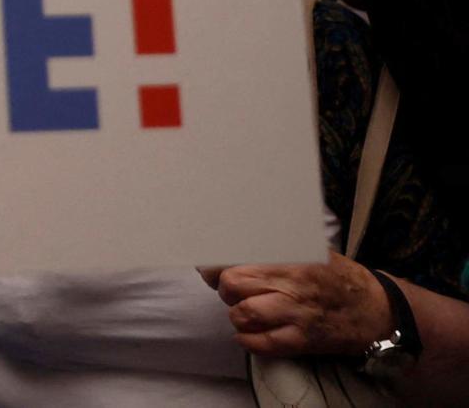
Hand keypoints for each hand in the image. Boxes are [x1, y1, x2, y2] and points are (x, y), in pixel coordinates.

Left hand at [207, 253, 392, 357]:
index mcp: (290, 259)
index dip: (215, 264)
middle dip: (226, 289)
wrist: (379, 310)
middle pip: (232, 284)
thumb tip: (235, 244)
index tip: (210, 268)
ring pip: (244, 314)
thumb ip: (275, 247)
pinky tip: (249, 335)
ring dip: (237, 315)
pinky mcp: (304, 340)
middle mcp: (290, 285)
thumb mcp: (311, 250)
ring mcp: (296, 314)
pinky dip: (249, 341)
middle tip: (235, 292)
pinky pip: (263, 344)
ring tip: (245, 312)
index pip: (237, 258)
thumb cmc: (340, 277)